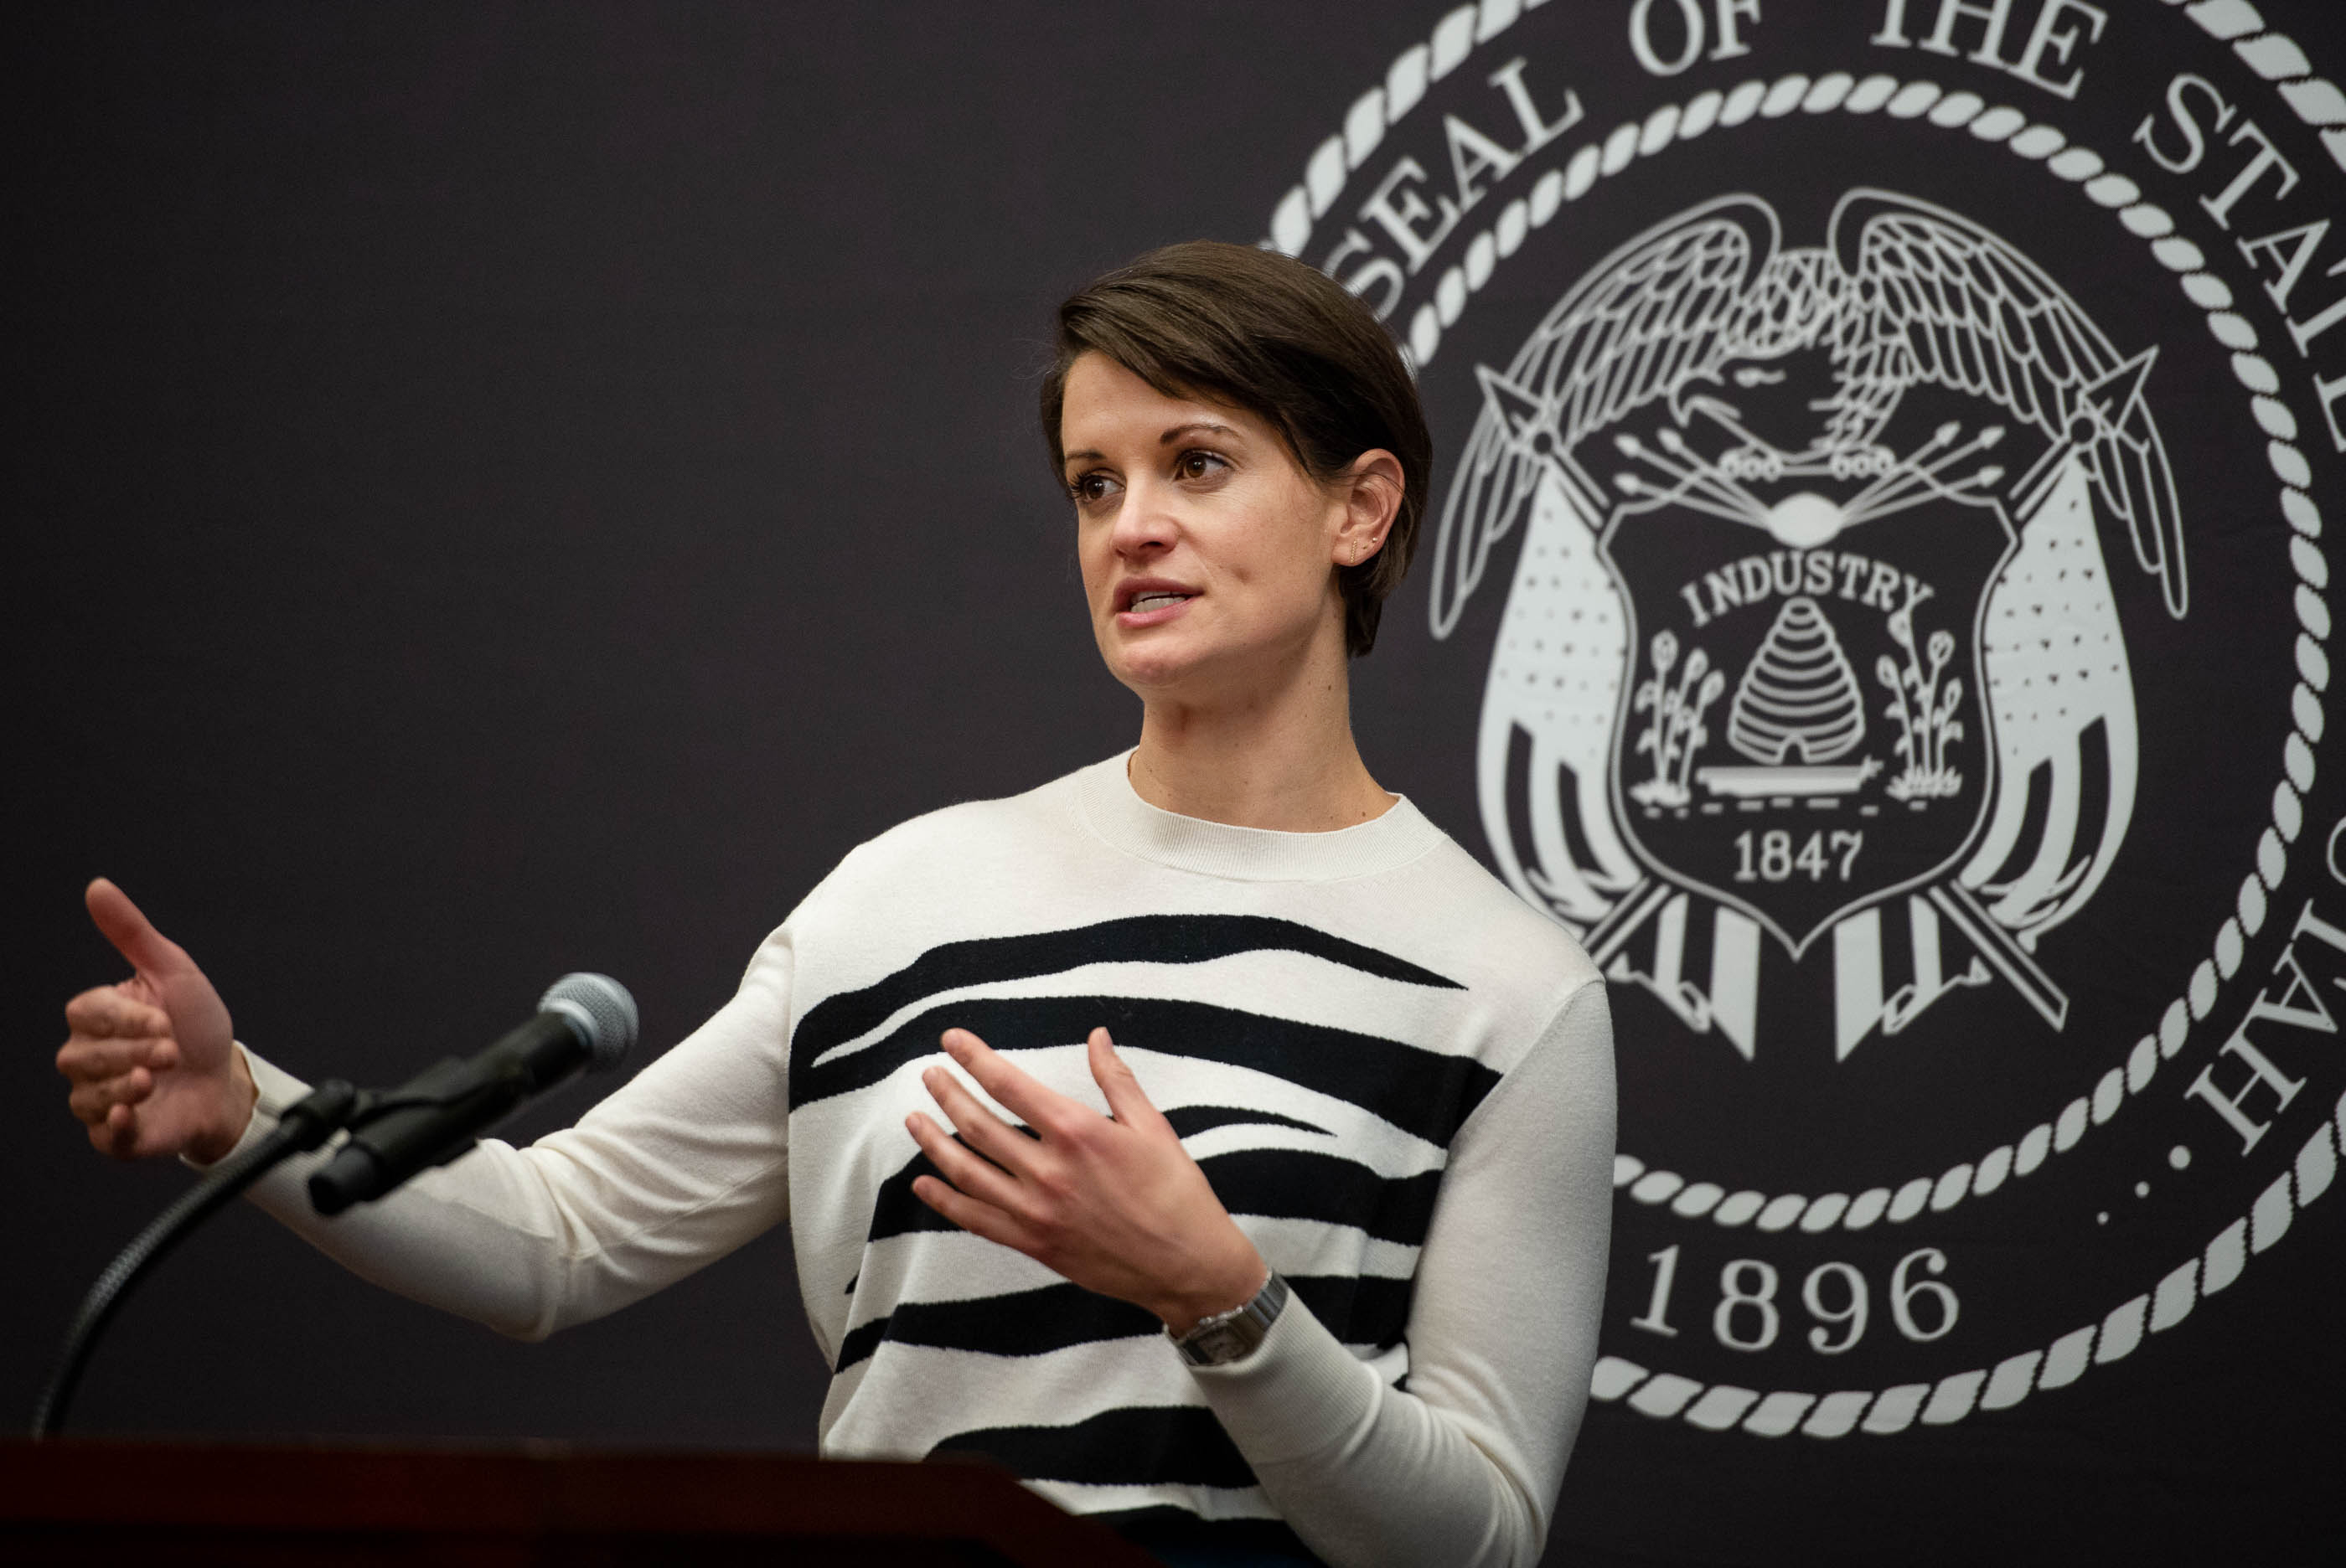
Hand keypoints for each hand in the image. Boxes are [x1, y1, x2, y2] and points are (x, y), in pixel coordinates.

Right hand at [57, 879, 254, 1162]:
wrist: (228, 1080)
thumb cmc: (198, 1025)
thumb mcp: (173, 971)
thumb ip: (132, 933)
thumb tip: (98, 887)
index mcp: (98, 1018)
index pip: (86, 1013)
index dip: (125, 1018)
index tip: (165, 1019)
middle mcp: (89, 1058)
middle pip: (81, 1056)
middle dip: (133, 1050)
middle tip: (172, 1049)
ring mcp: (98, 1098)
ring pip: (87, 1094)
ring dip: (127, 1084)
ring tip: (160, 1076)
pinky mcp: (116, 1136)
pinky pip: (101, 1134)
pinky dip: (115, 1124)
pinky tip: (133, 1111)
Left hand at [907, 1026, 1266, 1336]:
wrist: (1187, 1266)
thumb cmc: (1177, 1193)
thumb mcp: (1152, 1126)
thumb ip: (1116, 1079)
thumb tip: (1096, 1037)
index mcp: (1077, 1132)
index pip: (1009, 1085)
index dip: (974, 1058)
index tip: (951, 1040)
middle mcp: (1048, 1170)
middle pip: (978, 1124)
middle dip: (948, 1094)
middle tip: (929, 1075)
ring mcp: (1036, 1211)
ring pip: (967, 1171)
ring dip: (934, 1142)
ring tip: (914, 1119)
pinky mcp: (1034, 1244)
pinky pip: (976, 1219)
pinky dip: (945, 1200)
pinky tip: (923, 1185)